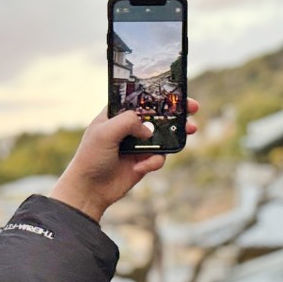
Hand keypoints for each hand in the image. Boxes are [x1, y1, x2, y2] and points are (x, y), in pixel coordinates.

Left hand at [49, 99, 199, 221]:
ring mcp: (137, 144)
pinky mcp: (143, 162)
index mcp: (116, 114)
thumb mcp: (105, 132)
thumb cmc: (91, 157)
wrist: (89, 189)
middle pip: (158, 115)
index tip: (177, 92)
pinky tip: (140, 168)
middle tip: (193, 108)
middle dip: (177, 111)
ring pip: (164, 136)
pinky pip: (159, 158)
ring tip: (190, 131)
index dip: (159, 94)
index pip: (141, 98)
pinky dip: (154, 162)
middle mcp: (128, 127)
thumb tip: (148, 130)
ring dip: (177, 133)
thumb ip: (128, 121)